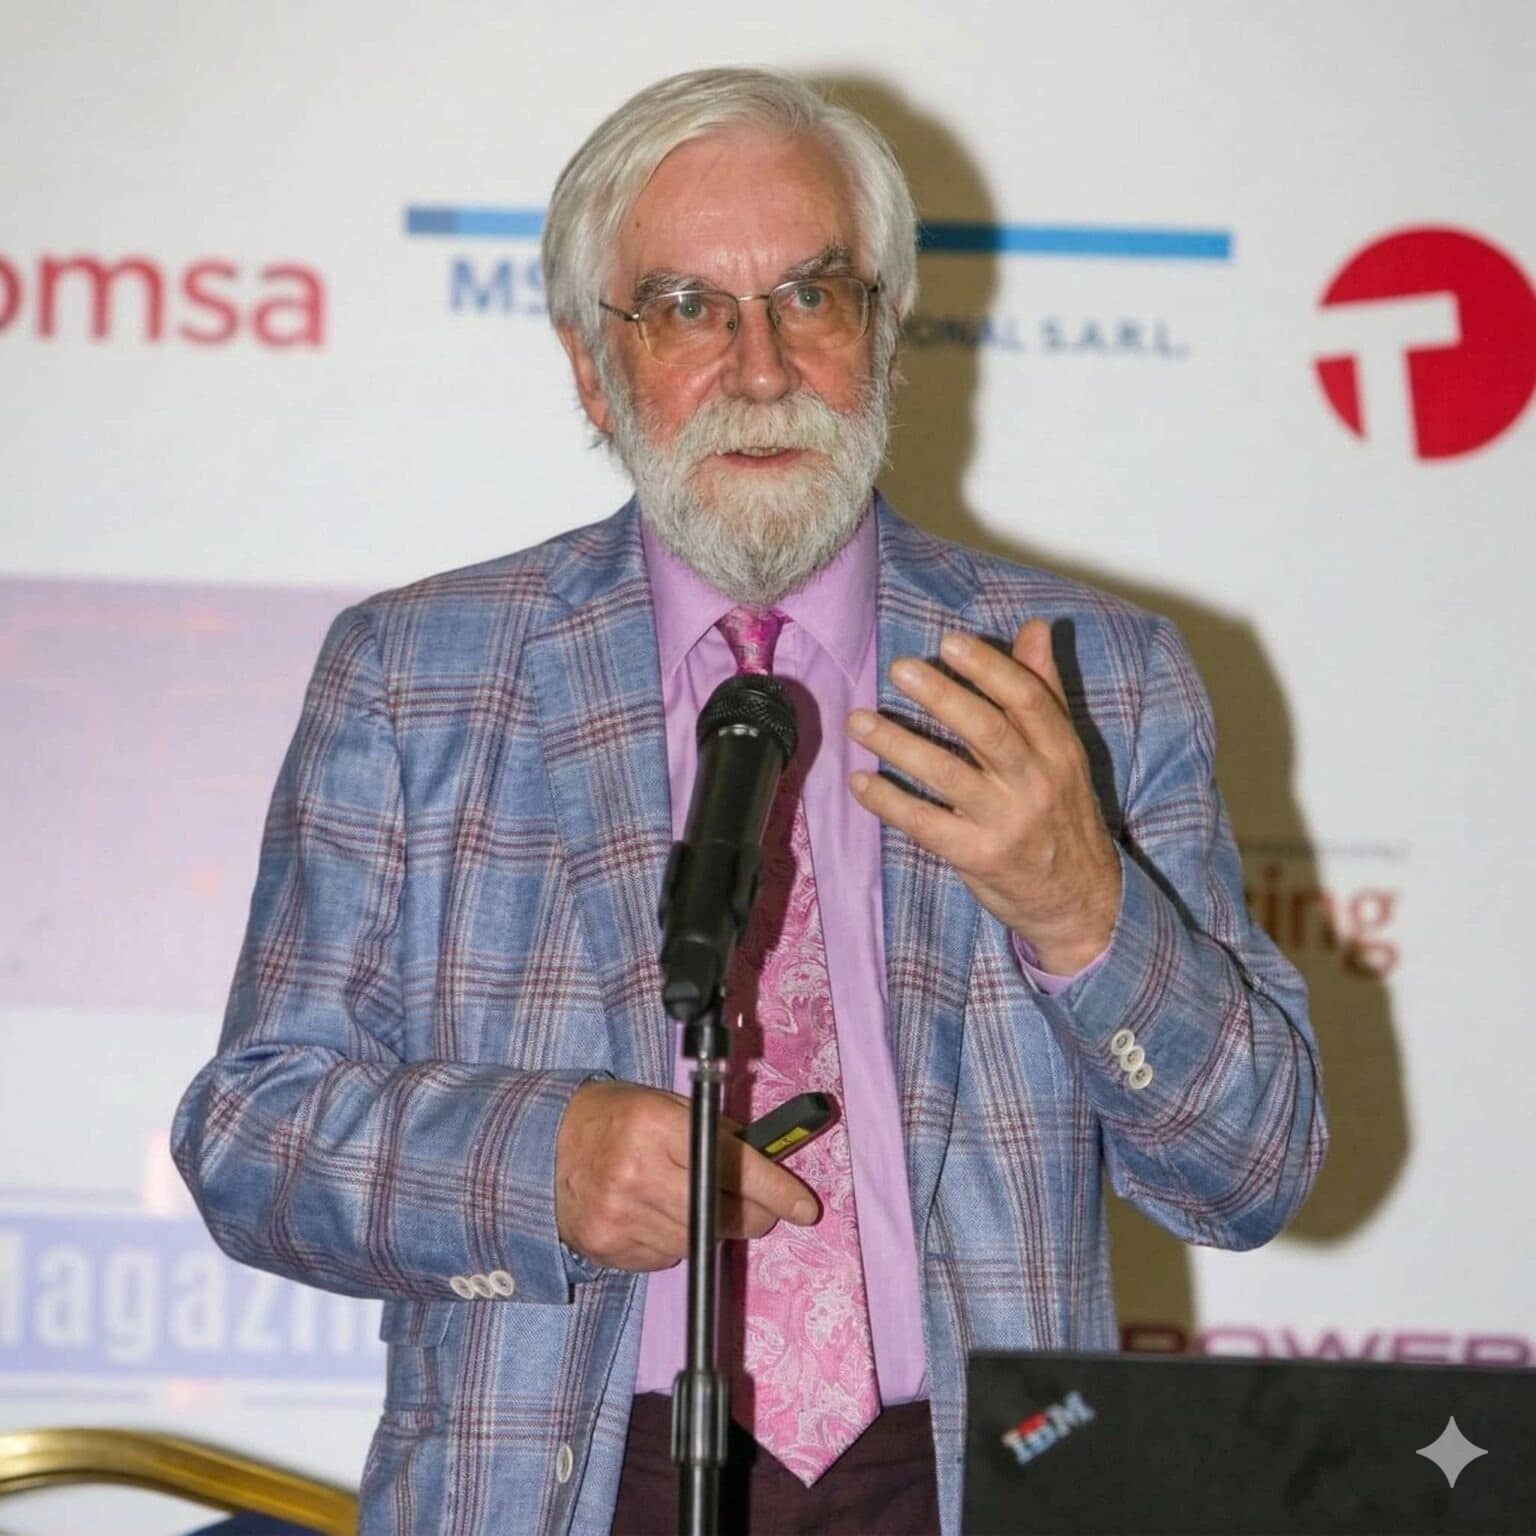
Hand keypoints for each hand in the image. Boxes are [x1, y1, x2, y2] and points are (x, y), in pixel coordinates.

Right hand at [554, 1080, 819, 1271]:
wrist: (541, 1146)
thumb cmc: (613, 1117)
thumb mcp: (664, 1103)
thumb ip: (713, 1130)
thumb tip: (764, 1162)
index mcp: (656, 1126)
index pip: (731, 1164)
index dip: (775, 1189)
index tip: (803, 1207)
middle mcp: (637, 1174)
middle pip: (720, 1214)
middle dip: (752, 1216)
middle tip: (760, 1211)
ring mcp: (620, 1216)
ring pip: (695, 1242)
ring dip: (710, 1228)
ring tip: (694, 1203)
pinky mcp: (607, 1248)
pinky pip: (664, 1258)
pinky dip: (675, 1242)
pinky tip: (660, 1217)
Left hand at [847, 618, 1120, 973]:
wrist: (1081, 900)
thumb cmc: (1062, 814)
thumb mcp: (1064, 753)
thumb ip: (1043, 691)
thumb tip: (1034, 627)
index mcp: (1060, 750)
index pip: (1026, 699)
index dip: (988, 667)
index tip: (949, 642)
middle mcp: (1037, 782)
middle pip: (987, 730)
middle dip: (941, 696)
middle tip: (899, 669)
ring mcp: (1007, 822)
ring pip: (948, 774)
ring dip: (898, 744)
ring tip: (859, 721)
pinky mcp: (978, 856)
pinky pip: (925, 824)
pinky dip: (888, 801)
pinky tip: (859, 781)